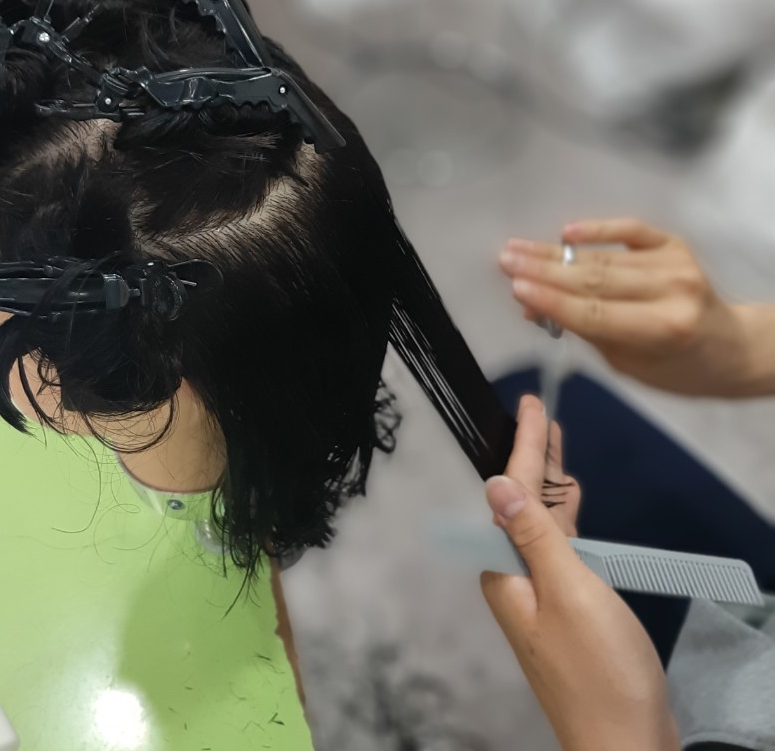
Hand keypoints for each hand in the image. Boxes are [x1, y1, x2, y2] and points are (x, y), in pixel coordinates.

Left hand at [481, 396, 678, 750]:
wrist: (626, 746)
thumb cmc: (600, 672)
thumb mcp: (570, 592)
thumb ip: (534, 535)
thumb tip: (494, 485)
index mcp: (504, 571)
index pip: (511, 493)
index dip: (523, 445)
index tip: (529, 405)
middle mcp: (514, 578)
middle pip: (521, 503)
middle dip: (531, 455)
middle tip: (538, 410)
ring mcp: (540, 594)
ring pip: (541, 522)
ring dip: (548, 481)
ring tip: (554, 440)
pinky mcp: (567, 608)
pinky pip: (560, 547)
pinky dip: (565, 517)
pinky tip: (567, 498)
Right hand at [499, 218, 762, 396]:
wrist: (731, 348)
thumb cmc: (676, 368)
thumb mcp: (627, 363)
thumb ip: (586, 330)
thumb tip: (535, 307)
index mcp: (662, 329)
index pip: (593, 313)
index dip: (551, 300)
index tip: (514, 288)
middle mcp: (672, 291)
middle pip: (593, 280)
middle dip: (543, 270)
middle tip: (506, 260)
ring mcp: (675, 264)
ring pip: (602, 258)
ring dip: (555, 253)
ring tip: (518, 248)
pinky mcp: (675, 245)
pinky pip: (631, 231)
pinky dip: (599, 229)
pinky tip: (568, 232)